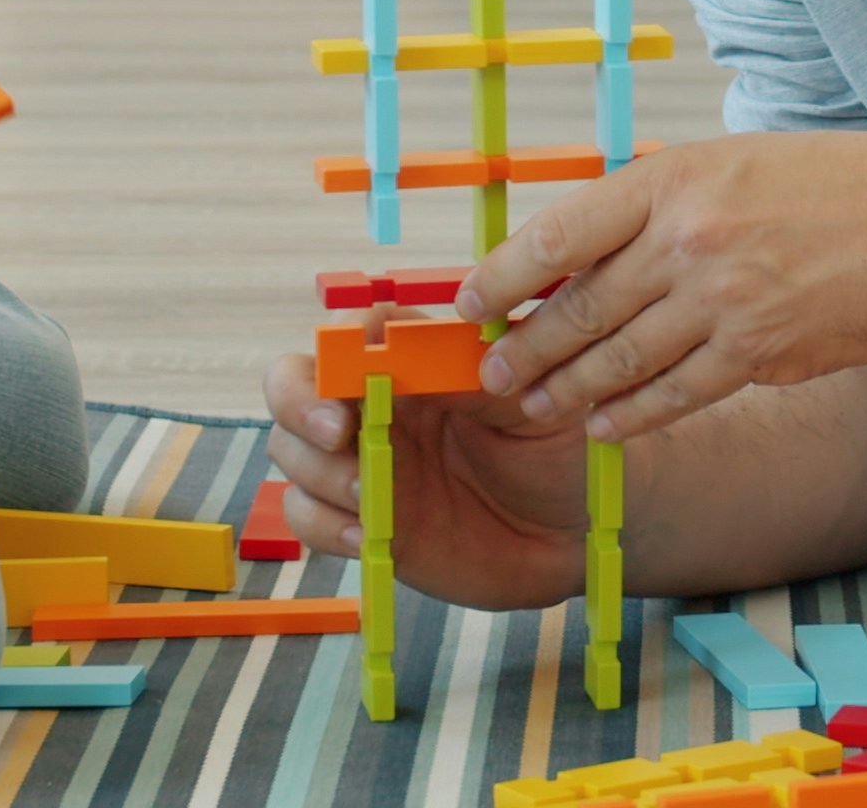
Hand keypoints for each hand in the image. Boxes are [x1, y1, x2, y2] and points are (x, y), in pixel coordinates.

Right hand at [259, 324, 592, 610]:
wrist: (576, 535)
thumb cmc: (558, 451)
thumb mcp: (529, 400)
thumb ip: (470, 372)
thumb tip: (411, 348)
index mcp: (416, 362)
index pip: (353, 331)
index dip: (339, 341)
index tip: (354, 367)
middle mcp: (377, 406)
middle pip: (296, 382)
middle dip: (298, 403)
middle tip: (334, 431)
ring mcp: (364, 464)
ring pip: (291, 450)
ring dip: (314, 469)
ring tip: (365, 495)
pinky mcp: (362, 522)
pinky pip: (307, 516)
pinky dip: (322, 524)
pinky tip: (364, 535)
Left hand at [453, 127, 866, 445]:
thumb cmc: (833, 182)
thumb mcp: (730, 162)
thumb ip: (655, 205)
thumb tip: (576, 258)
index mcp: (674, 179)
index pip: (560, 233)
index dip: (502, 274)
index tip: (469, 301)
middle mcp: (692, 240)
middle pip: (582, 308)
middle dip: (526, 348)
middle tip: (491, 374)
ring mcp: (729, 303)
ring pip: (623, 361)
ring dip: (567, 391)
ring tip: (534, 407)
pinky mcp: (766, 354)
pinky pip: (679, 395)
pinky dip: (632, 416)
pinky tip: (603, 426)